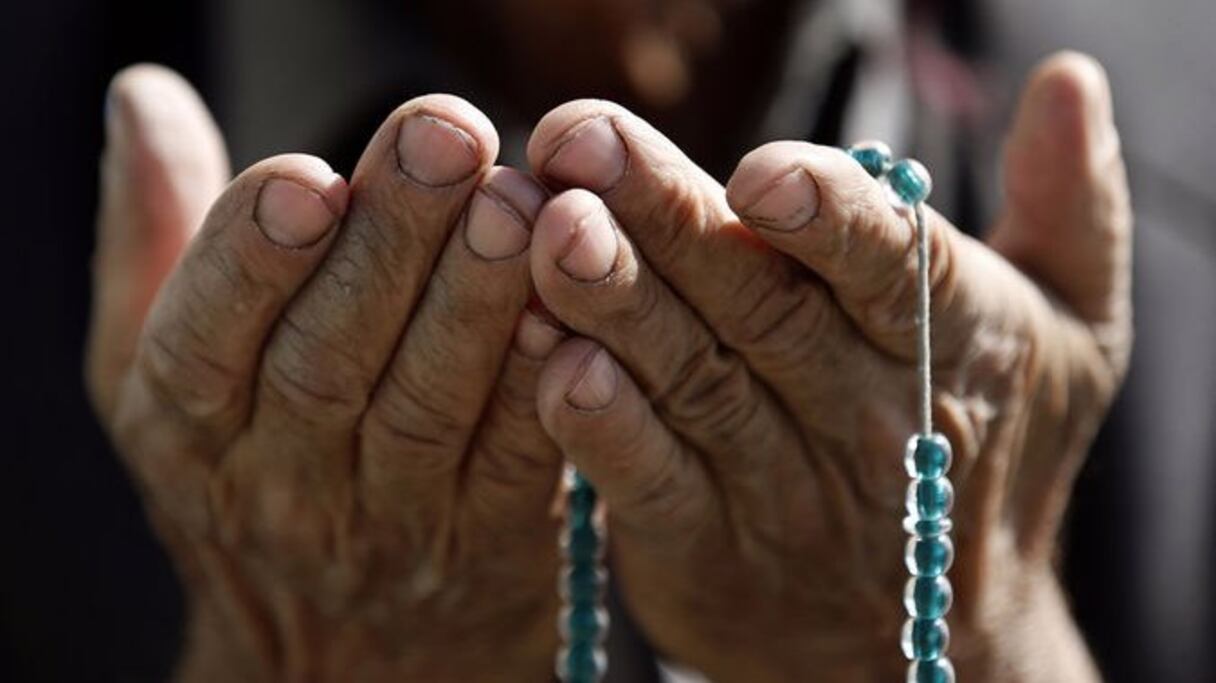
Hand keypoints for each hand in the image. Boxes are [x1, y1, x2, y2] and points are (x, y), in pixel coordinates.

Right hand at [87, 66, 565, 680]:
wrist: (348, 642)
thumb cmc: (257, 464)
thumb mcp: (166, 369)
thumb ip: (162, 237)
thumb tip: (146, 99)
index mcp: (189, 428)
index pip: (202, 342)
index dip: (250, 258)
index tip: (307, 176)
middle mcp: (281, 486)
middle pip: (327, 360)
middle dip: (391, 242)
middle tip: (445, 138)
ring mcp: (391, 521)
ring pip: (425, 406)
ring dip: (473, 300)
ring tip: (514, 202)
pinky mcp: (490, 540)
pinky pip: (518, 459)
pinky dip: (541, 384)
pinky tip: (564, 306)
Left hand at [524, 52, 1127, 680]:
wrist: (933, 643)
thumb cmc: (989, 449)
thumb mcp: (1069, 332)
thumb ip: (1068, 204)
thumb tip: (1070, 79)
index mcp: (949, 338)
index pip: (891, 267)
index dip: (826, 218)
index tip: (757, 171)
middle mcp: (862, 412)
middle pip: (760, 304)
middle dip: (668, 218)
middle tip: (581, 141)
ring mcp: (778, 486)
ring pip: (693, 381)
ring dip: (617, 306)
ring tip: (552, 231)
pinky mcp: (701, 547)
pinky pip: (649, 482)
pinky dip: (600, 426)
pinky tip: (554, 363)